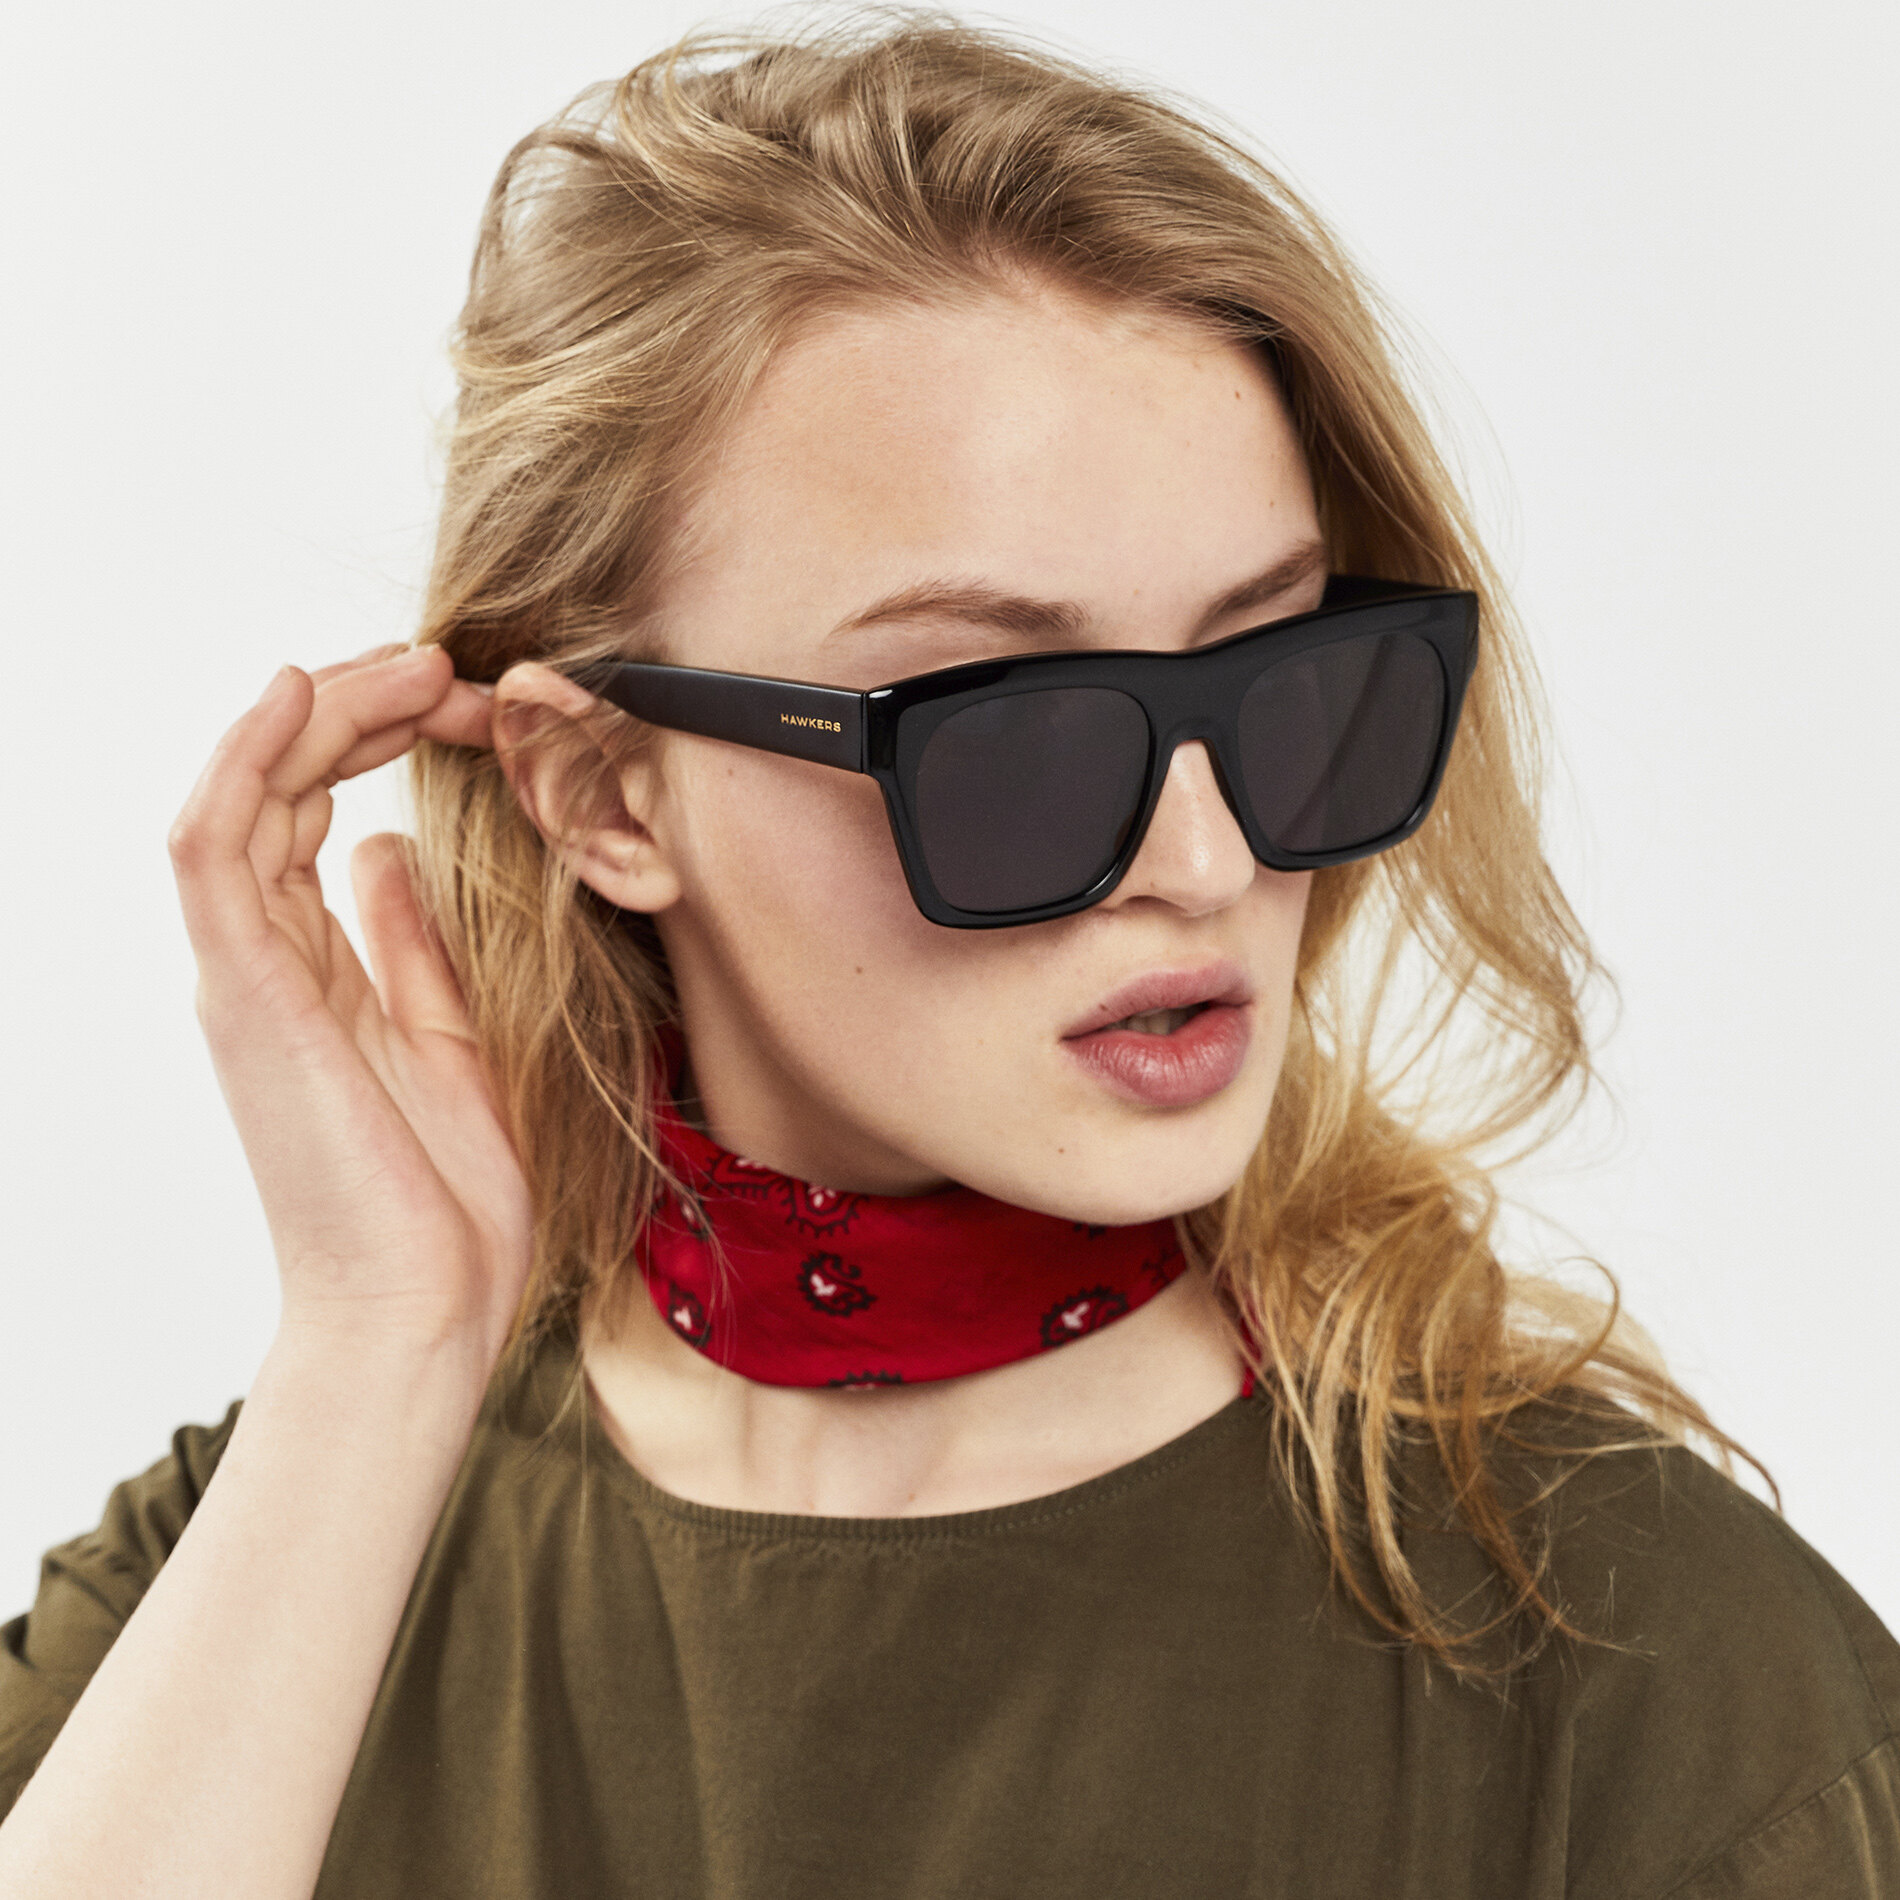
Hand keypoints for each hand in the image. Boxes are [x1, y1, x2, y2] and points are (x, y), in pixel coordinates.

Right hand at [169, 643, 533, 1366]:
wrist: (420, 1310)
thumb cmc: (439, 1199)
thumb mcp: (448, 1037)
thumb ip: (409, 945)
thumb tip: (388, 853)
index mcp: (312, 970)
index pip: (313, 815)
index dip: (375, 741)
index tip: (461, 701)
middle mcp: (265, 961)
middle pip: (280, 791)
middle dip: (356, 710)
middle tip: (441, 663)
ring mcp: (247, 975)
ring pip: (245, 798)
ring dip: (317, 716)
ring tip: (402, 664)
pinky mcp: (247, 994)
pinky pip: (215, 851)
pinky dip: (245, 764)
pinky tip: (295, 694)